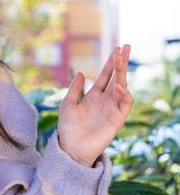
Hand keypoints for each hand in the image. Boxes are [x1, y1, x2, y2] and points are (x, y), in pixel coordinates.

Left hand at [57, 44, 132, 166]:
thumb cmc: (68, 127)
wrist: (72, 147)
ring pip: (122, 87)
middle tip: (125, 46)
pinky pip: (126, 103)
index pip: (105, 76)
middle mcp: (105, 100)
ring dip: (122, 73)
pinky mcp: (118, 119)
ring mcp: (112, 108)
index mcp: (93, 96)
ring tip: (120, 59)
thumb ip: (75, 89)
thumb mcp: (68, 103)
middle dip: (121, 62)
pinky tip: (119, 85)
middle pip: (116, 77)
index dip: (110, 63)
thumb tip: (82, 72)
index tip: (115, 49)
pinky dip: (125, 94)